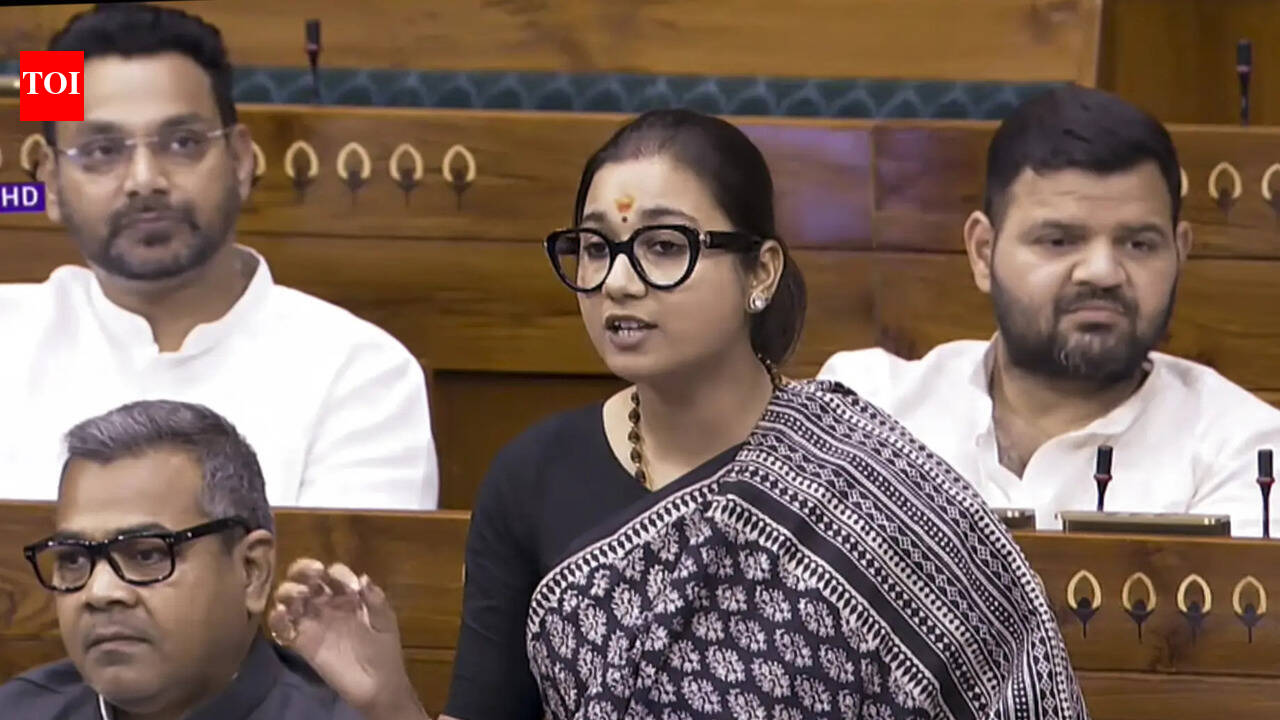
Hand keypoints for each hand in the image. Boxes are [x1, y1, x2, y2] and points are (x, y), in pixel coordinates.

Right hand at [269, 559, 426, 719]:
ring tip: (298, 594)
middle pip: (306, 580)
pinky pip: (283, 628)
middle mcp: (326, 605)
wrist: (377, 686)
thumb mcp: (384, 622)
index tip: (347, 583)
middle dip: (303, 570)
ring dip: (289, 591)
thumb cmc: (383, 652)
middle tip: (310, 575)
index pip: (333, 574)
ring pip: (290, 599)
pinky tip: (282, 614)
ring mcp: (312, 623)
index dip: (336, 572)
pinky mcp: (302, 643)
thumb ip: (375, 599)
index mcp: (347, 597)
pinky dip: (277, 619)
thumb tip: (362, 577)